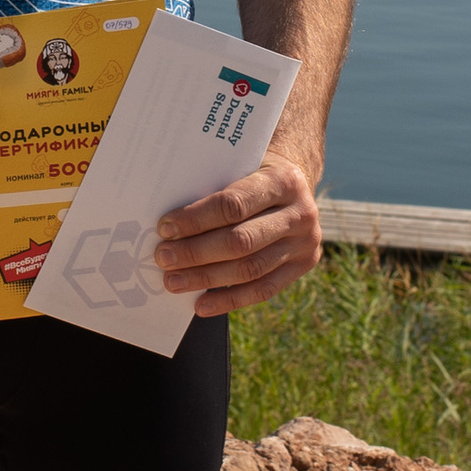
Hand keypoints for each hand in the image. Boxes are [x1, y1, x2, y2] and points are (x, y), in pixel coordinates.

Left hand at [152, 153, 323, 315]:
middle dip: (196, 252)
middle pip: (241, 241)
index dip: (196, 219)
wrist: (294, 184)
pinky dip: (229, 300)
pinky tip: (201, 305)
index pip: (233, 205)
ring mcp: (306, 243)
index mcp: (283, 180)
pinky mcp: (304, 266)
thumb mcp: (239, 165)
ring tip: (174, 282)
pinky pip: (263, 290)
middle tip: (164, 258)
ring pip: (250, 269)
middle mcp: (301, 213)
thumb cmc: (252, 173)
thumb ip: (212, 185)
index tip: (165, 228)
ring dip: (206, 278)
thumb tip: (167, 223)